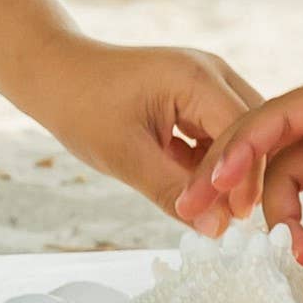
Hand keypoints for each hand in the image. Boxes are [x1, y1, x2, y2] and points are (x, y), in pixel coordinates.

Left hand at [20, 37, 268, 218]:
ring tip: (211, 213)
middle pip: (249, 132)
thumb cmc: (82, 107)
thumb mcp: (126, 156)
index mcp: (197, 76)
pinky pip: (216, 134)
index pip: (243, 133)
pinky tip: (195, 193)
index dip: (243, 179)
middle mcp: (210, 72)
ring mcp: (203, 82)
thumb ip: (173, 192)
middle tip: (228, 223)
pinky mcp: (192, 97)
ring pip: (236, 136)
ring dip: (225, 173)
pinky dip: (209, 165)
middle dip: (241, 177)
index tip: (233, 222)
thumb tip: (216, 230)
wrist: (53, 73)